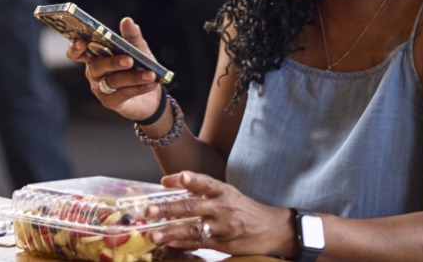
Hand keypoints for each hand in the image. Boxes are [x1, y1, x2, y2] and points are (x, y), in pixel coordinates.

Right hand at [66, 17, 161, 121]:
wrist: (151, 94)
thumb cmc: (139, 67)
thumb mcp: (138, 49)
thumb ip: (132, 36)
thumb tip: (127, 20)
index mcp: (95, 55)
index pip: (77, 52)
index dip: (75, 48)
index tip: (81, 42)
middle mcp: (94, 72)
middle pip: (97, 66)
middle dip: (113, 62)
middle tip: (129, 60)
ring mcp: (100, 88)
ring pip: (113, 81)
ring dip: (133, 77)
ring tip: (150, 74)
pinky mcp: (110, 102)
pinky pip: (123, 94)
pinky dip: (139, 88)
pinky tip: (151, 83)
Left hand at [147, 172, 293, 256]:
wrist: (272, 229)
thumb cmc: (244, 208)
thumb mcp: (226, 193)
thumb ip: (199, 188)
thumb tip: (167, 182)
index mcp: (223, 191)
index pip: (204, 182)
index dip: (188, 180)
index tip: (172, 178)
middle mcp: (222, 207)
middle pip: (192, 207)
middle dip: (168, 208)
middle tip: (150, 209)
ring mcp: (222, 227)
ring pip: (192, 229)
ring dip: (171, 231)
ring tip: (153, 234)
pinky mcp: (223, 243)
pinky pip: (199, 243)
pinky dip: (183, 243)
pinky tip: (169, 243)